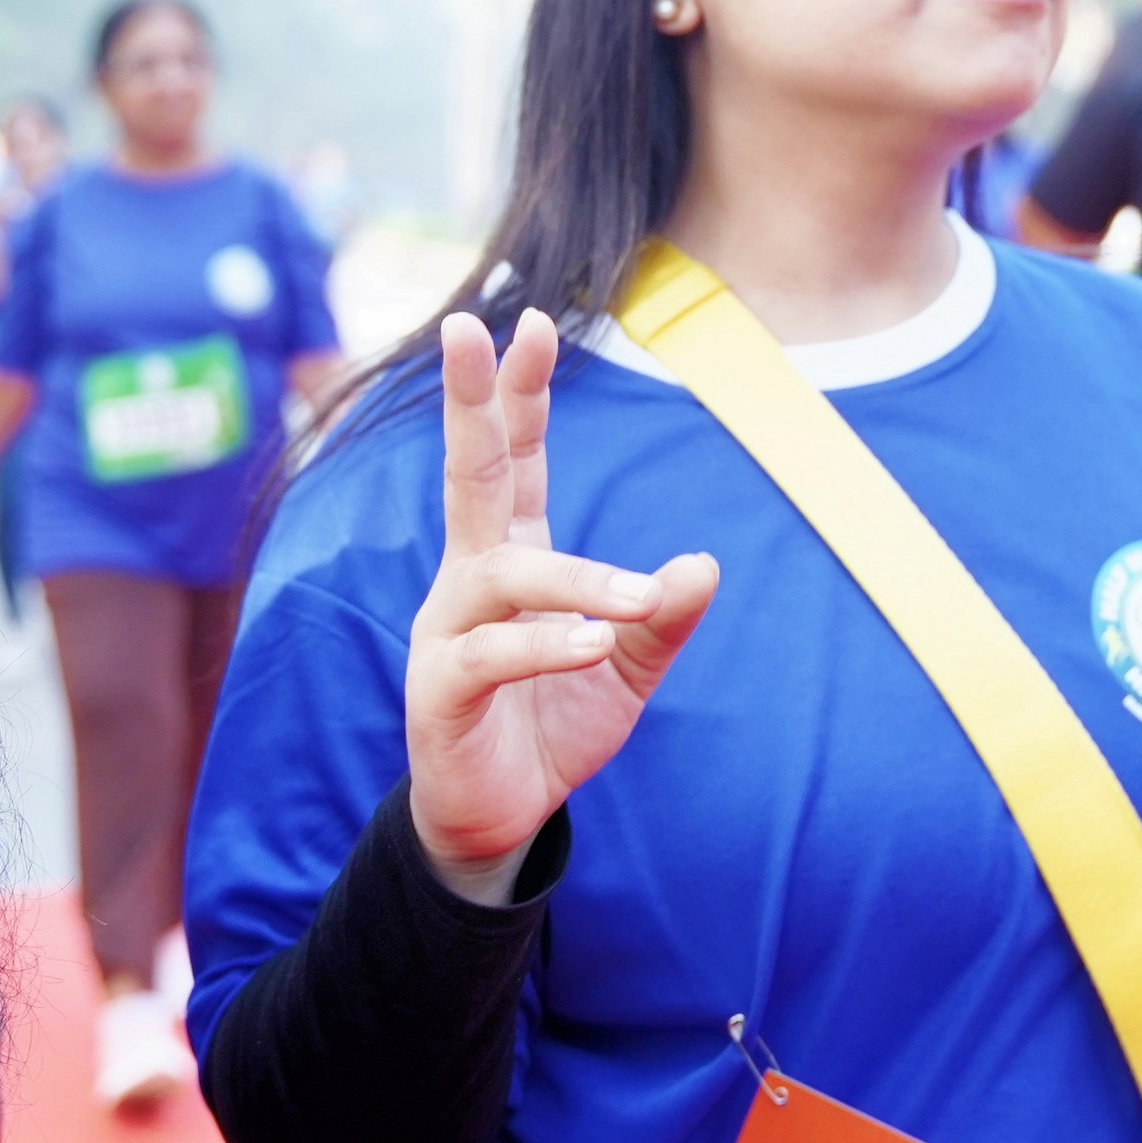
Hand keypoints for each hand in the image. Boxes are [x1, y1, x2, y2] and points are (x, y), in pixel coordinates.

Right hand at [406, 310, 717, 903]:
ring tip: (635, 600)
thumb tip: (702, 564)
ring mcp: (446, 633)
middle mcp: (469, 580)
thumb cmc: (553, 727)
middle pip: (468, 473)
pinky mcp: (439, 692)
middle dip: (470, 400)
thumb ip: (661, 617)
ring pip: (500, 576)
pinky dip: (545, 646)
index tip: (532, 321)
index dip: (520, 395)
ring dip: (575, 580)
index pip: (515, 460)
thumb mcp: (627, 669)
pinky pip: (489, 655)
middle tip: (468, 326)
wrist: (498, 820)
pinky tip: (592, 644)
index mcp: (511, 557)